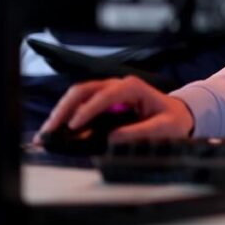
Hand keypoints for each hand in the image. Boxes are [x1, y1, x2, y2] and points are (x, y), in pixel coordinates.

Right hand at [34, 75, 194, 144]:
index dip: (88, 109)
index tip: (74, 125)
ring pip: (78, 95)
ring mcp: (109, 92)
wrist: (177, 115)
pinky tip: (56, 129)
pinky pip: (81, 104)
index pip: (105, 95)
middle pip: (85, 90)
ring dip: (61, 111)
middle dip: (66, 108)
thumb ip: (140, 132)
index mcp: (133, 88)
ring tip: (48, 130)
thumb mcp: (164, 127)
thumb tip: (113, 138)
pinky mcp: (103, 102)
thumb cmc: (172, 119)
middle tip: (52, 128)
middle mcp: (118, 86)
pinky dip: (66, 115)